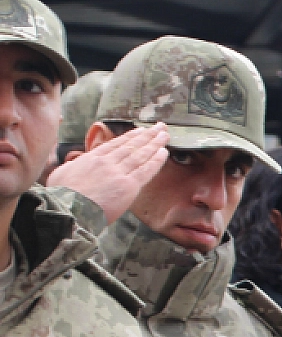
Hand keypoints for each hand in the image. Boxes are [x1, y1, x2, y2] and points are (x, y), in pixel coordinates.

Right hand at [48, 123, 168, 223]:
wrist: (68, 209)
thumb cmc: (61, 196)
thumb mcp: (62, 173)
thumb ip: (75, 166)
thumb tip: (76, 164)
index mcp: (91, 158)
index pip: (115, 144)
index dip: (130, 137)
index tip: (140, 131)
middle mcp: (106, 162)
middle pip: (131, 146)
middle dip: (147, 135)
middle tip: (159, 127)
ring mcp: (118, 172)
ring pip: (140, 155)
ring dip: (154, 143)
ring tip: (164, 135)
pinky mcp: (128, 186)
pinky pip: (146, 170)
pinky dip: (156, 160)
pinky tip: (164, 152)